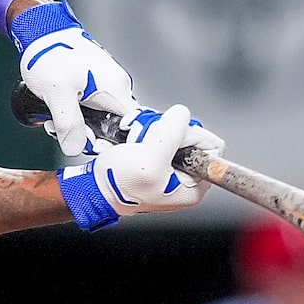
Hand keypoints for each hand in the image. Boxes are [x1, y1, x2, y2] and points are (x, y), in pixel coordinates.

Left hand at [9, 0, 135, 156]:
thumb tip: (76, 148)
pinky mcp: (96, 82)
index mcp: (115, 89)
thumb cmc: (50, 53)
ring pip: (101, 118)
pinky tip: (58, 110)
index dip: (113, 144)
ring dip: (78, 125)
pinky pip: (93, 107)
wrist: (40, 30)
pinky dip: (76, 114)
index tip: (91, 145)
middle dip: (88, 136)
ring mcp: (107, 83)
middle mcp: (117, 86)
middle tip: (62, 131)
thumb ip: (69, 124)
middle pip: (114, 126)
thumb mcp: (57, 94)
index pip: (131, 128)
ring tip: (54, 119)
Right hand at [57, 104, 211, 230]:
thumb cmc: (119, 184)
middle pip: (190, 135)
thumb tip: (183, 114)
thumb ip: (172, 134)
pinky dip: (143, 131)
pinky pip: (157, 134)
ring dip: (150, 129)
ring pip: (172, 132)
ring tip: (134, 139)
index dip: (191, 134)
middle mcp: (185, 177)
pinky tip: (130, 139)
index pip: (211, 147)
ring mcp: (169, 168)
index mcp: (193, 186)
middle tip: (145, 138)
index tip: (168, 137)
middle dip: (165, 130)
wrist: (92, 188)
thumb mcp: (150, 159)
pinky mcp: (155, 159)